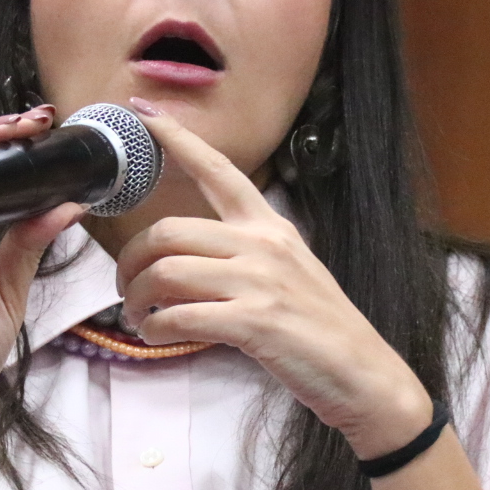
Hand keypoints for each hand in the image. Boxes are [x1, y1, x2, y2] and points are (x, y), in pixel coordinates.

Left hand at [117, 99, 432, 459]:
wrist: (363, 375)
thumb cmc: (321, 330)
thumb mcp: (289, 272)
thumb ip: (246, 254)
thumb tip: (190, 258)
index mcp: (270, 226)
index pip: (219, 170)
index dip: (177, 140)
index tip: (143, 114)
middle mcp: (263, 245)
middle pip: (168, 231)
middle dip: (131, 261)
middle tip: (126, 289)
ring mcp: (259, 283)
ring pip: (166, 273)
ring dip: (137, 299)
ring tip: (138, 318)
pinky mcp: (254, 323)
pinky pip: (180, 316)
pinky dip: (155, 329)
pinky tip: (156, 337)